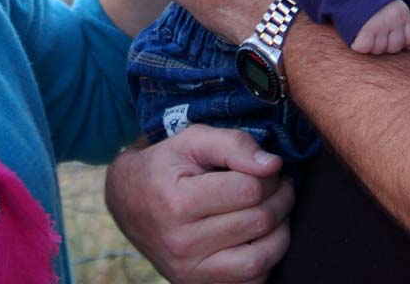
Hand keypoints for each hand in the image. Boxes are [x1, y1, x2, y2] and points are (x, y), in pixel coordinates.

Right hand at [105, 126, 293, 283]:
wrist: (128, 201)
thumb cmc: (164, 166)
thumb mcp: (191, 140)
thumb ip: (233, 144)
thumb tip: (273, 165)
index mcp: (176, 202)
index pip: (248, 190)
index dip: (269, 175)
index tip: (269, 168)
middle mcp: (180, 242)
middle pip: (256, 222)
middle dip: (281, 199)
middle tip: (280, 185)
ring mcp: (189, 270)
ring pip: (259, 259)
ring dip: (281, 232)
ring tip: (278, 211)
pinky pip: (250, 281)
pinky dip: (266, 259)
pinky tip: (261, 236)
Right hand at [350, 0, 409, 54]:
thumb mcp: (390, 6)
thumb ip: (401, 24)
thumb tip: (409, 48)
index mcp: (402, 12)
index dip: (399, 40)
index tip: (388, 35)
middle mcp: (394, 19)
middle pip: (394, 47)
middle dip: (384, 44)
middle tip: (373, 33)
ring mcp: (380, 24)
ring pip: (379, 49)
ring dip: (370, 45)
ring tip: (363, 31)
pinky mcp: (365, 29)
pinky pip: (365, 47)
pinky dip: (359, 45)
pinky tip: (356, 35)